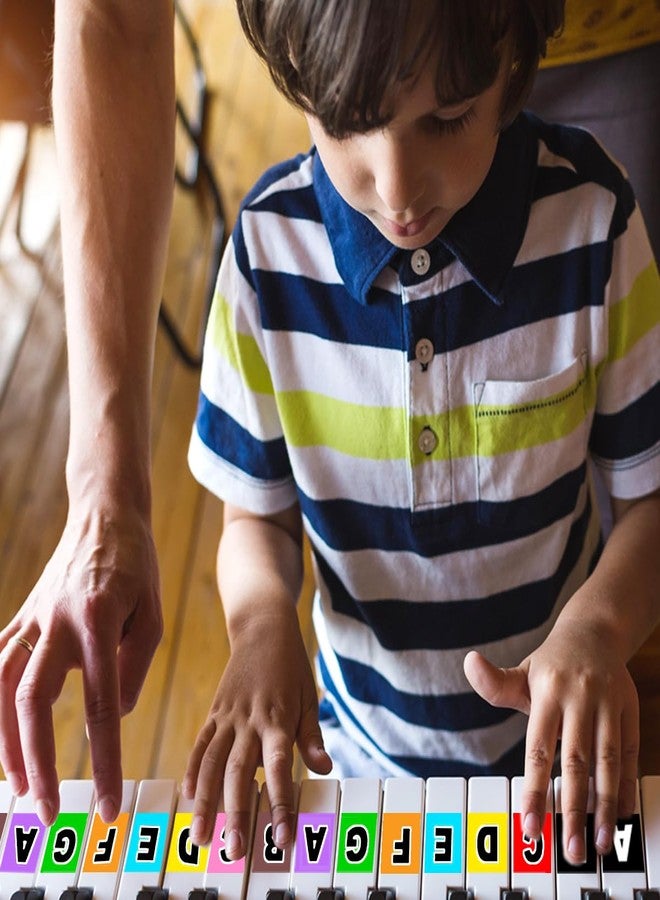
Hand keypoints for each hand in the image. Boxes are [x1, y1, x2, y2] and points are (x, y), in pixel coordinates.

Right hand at [0, 503, 161, 824]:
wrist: (104, 515)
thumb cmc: (137, 567)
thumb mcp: (155, 613)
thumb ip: (135, 666)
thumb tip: (116, 715)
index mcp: (100, 620)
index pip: (102, 705)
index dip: (104, 760)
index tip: (108, 802)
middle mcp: (57, 622)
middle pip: (33, 703)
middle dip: (38, 763)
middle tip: (48, 810)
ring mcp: (32, 618)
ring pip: (0, 687)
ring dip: (4, 742)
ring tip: (17, 785)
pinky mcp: (21, 615)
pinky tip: (0, 736)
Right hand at [182, 605, 331, 856]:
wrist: (262, 628)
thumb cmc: (291, 666)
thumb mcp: (309, 696)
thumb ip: (312, 735)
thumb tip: (325, 769)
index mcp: (278, 718)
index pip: (280, 767)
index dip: (281, 802)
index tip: (282, 836)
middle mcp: (250, 720)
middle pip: (239, 772)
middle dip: (236, 813)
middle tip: (235, 850)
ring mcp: (228, 717)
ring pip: (211, 763)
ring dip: (205, 802)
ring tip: (201, 837)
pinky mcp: (214, 712)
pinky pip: (199, 744)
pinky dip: (191, 771)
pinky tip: (187, 797)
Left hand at [464, 621, 638, 862]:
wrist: (594, 632)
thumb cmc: (550, 666)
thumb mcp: (521, 672)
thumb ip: (494, 684)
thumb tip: (468, 663)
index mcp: (548, 693)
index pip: (538, 749)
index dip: (535, 790)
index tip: (530, 827)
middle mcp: (580, 699)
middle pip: (576, 762)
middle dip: (574, 809)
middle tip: (570, 850)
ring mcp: (608, 705)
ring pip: (608, 761)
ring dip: (606, 805)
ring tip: (599, 842)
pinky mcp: (630, 710)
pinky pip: (631, 753)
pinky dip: (627, 785)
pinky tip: (622, 814)